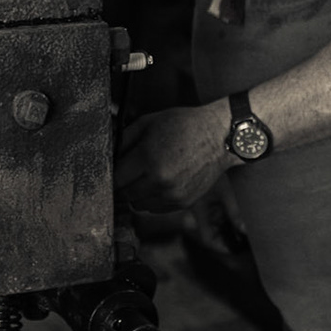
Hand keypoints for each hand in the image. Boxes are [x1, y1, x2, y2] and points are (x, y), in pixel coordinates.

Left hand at [114, 102, 232, 212]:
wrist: (220, 137)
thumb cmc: (185, 125)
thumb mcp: (149, 122)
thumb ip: (125, 139)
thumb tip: (110, 154)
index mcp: (148, 159)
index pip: (116, 179)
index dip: (113, 173)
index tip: (115, 168)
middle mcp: (160, 180)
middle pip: (125, 194)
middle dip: (124, 183)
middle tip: (129, 171)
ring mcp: (173, 194)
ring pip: (138, 204)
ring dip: (137, 193)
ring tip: (146, 175)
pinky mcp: (183, 202)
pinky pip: (155, 208)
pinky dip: (152, 198)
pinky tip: (159, 182)